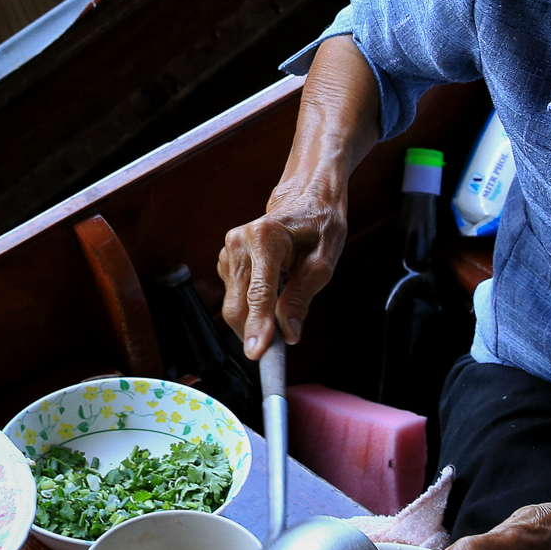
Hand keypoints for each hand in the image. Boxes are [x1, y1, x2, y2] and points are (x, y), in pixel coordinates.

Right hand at [218, 35, 380, 359]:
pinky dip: (250, 309)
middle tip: (279, 351)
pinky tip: (271, 298)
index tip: (257, 355)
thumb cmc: (320, 222)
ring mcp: (228, 250)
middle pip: (238, 305)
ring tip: (282, 314)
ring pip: (233, 304)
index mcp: (265, 238)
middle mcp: (239, 241)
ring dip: (254, 320)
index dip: (258, 328)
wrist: (306, 194)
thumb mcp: (324, 261)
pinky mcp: (226, 259)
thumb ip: (302, 297)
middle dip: (256, 331)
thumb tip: (288, 332)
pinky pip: (234, 296)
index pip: (258, 294)